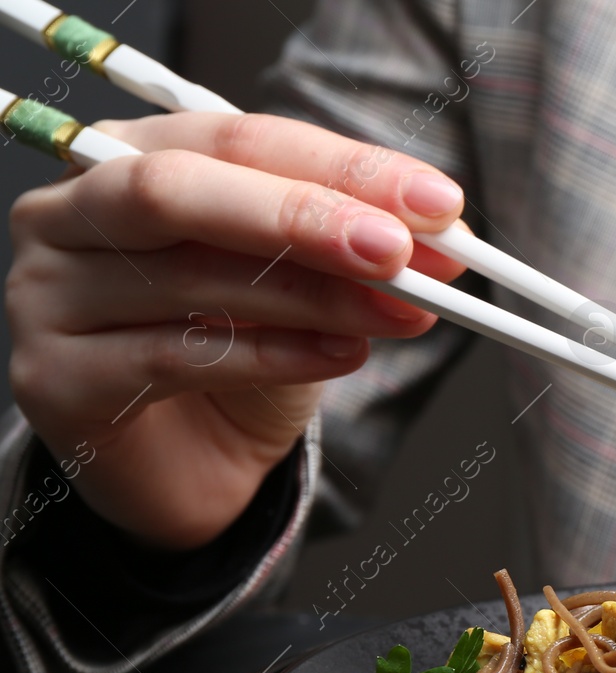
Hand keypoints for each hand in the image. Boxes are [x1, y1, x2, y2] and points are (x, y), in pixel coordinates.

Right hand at [6, 112, 468, 549]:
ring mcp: (48, 295)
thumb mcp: (306, 287)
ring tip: (400, 311)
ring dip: (315, 295)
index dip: (342, 167)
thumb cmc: (239, 356)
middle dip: (305, 215)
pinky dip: (277, 354)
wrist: (191, 467)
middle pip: (180, 189)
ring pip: (189, 276)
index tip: (438, 203)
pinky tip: (344, 356)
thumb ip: (355, 249)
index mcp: (127, 159)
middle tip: (398, 249)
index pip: (237, 138)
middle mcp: (70, 215)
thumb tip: (445, 234)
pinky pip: (179, 356)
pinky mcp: (58, 379)